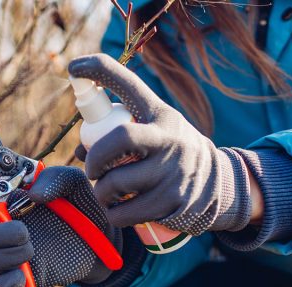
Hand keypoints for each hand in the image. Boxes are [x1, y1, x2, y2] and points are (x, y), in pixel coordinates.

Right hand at [0, 166, 121, 286]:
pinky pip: (1, 285)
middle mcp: (4, 228)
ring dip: (7, 256)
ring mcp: (12, 253)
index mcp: (8, 201)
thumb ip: (55, 178)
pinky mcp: (24, 275)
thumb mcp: (75, 183)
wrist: (103, 237)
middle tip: (24, 232)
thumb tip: (32, 194)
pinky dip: (8, 284)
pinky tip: (23, 277)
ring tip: (32, 249)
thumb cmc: (82, 203)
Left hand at [68, 53, 254, 234]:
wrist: (218, 182)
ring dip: (101, 192)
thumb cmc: (169, 150)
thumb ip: (117, 132)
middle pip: (119, 140)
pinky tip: (118, 209)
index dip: (100, 71)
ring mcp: (173, 171)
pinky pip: (126, 213)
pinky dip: (113, 214)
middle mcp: (169, 138)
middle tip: (92, 169)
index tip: (73, 67)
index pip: (129, 84)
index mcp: (159, 114)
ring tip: (106, 193)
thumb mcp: (153, 129)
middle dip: (95, 158)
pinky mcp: (173, 203)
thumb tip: (80, 148)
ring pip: (116, 183)